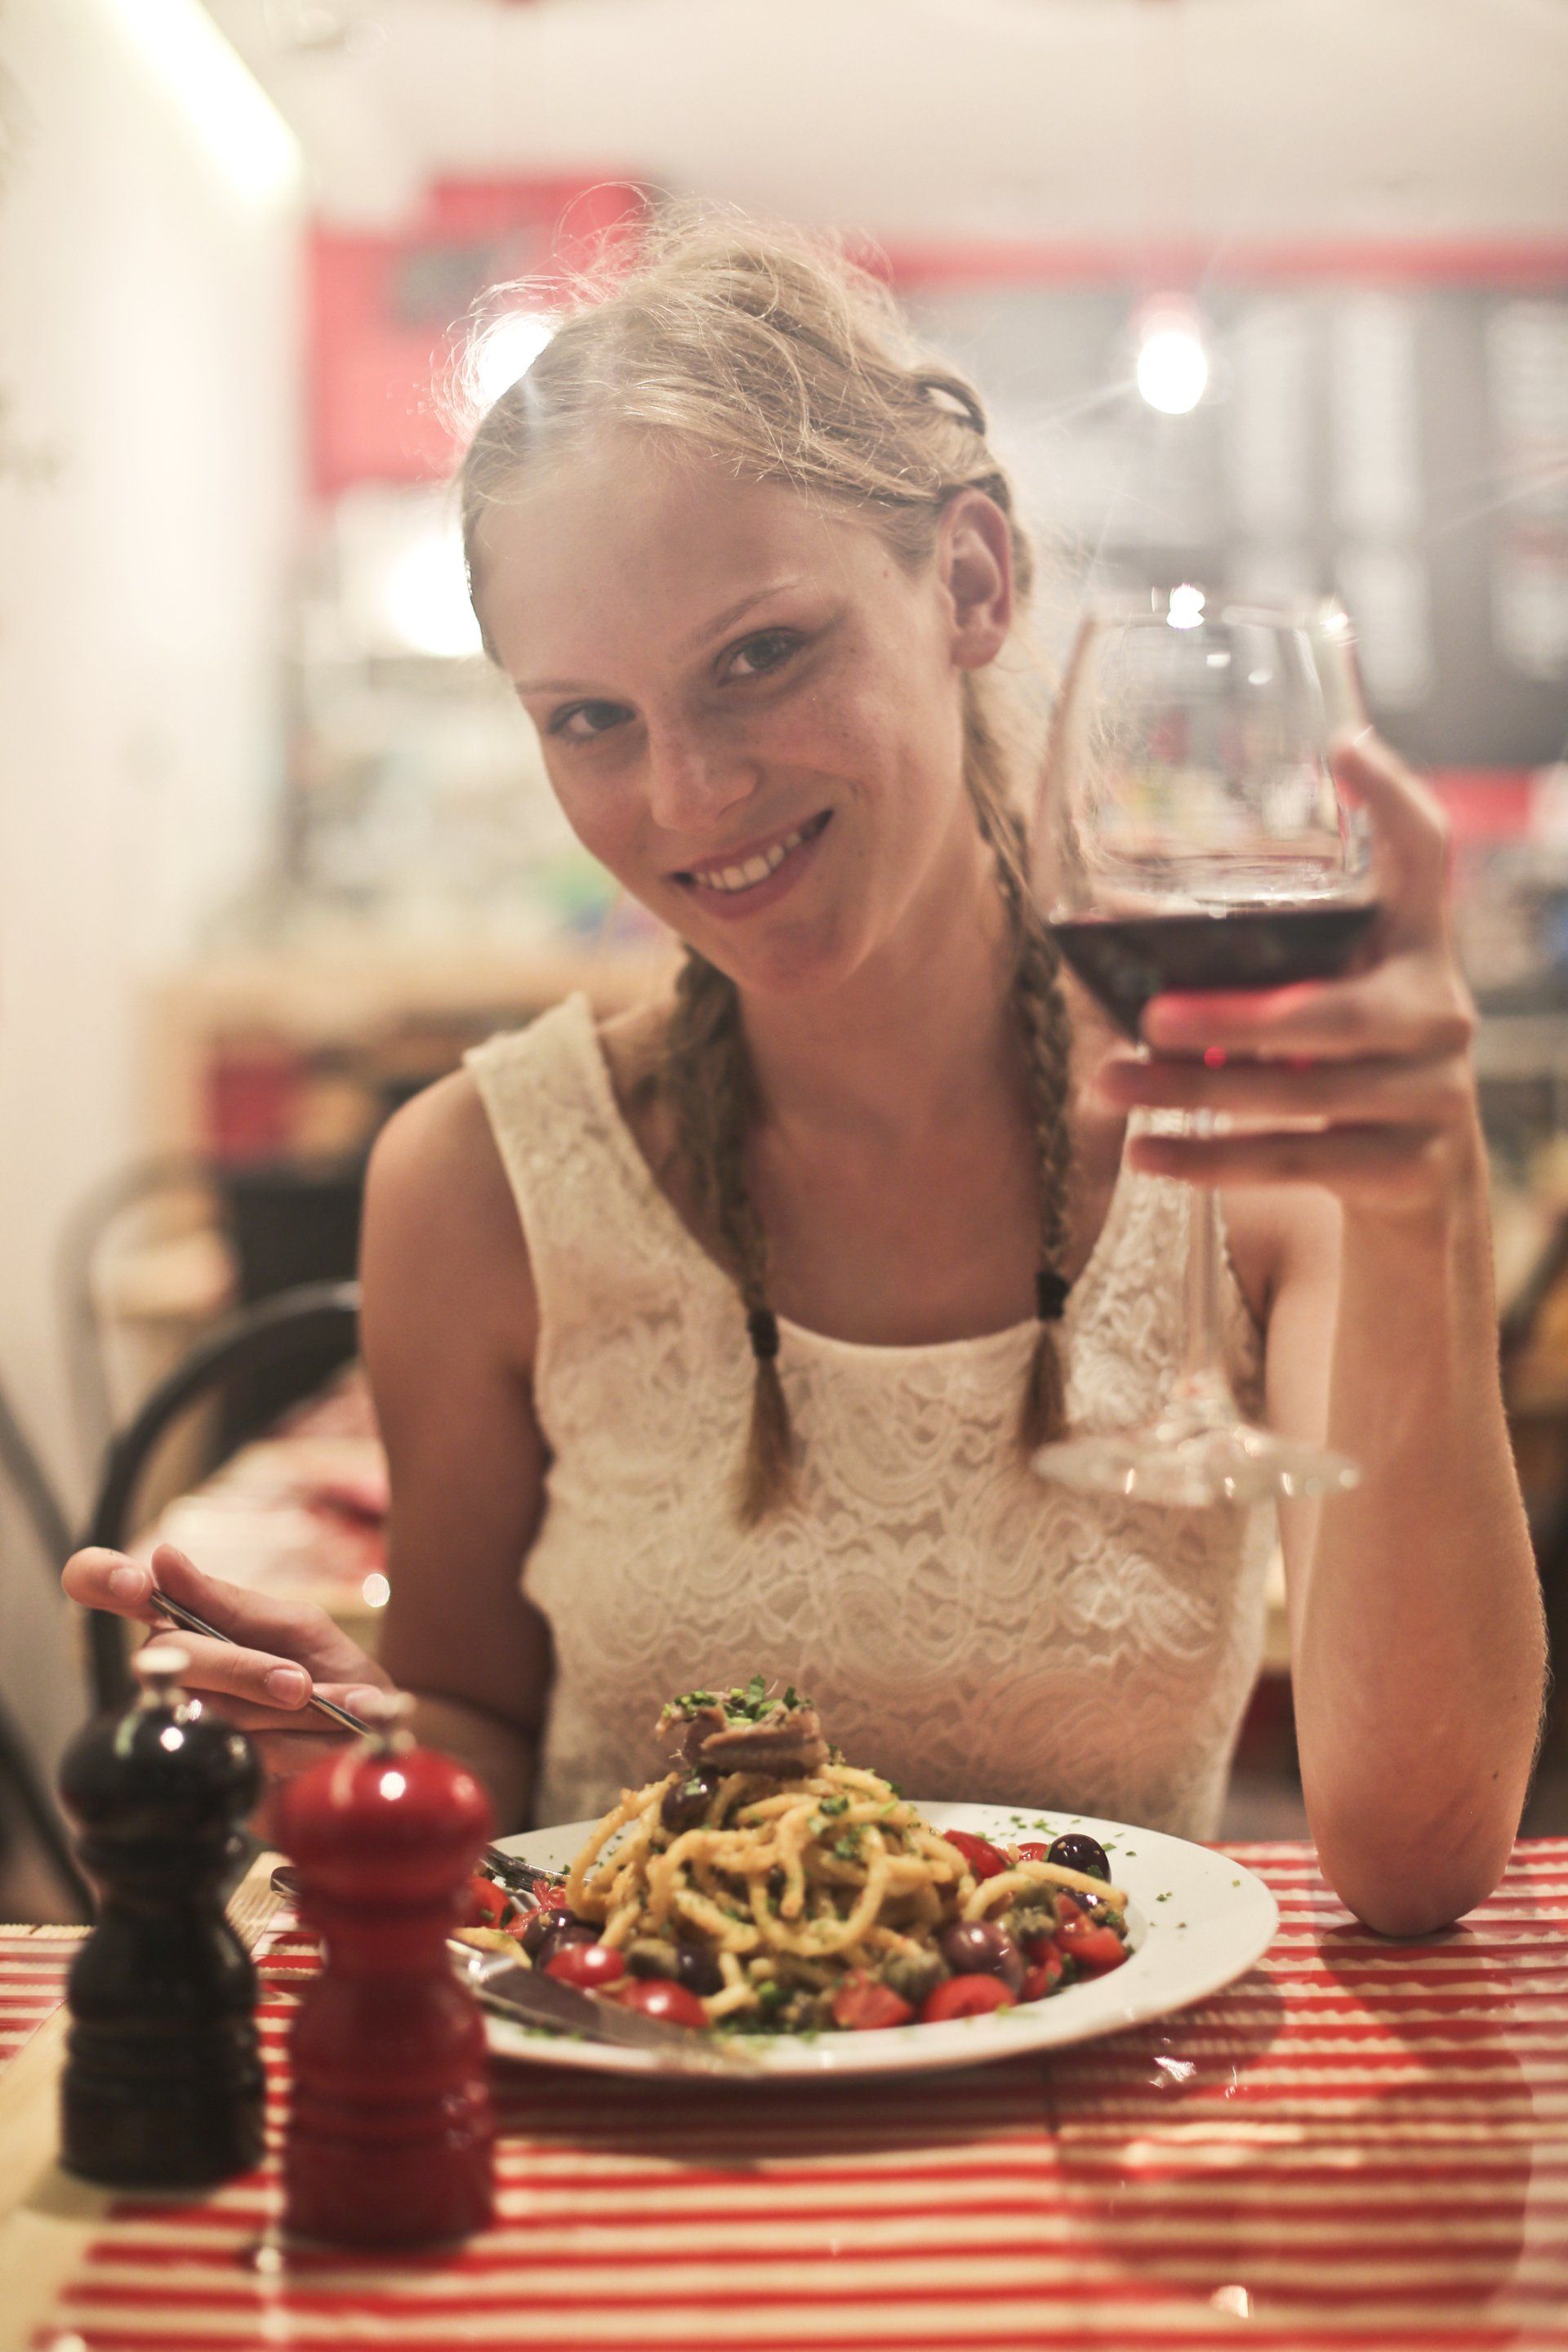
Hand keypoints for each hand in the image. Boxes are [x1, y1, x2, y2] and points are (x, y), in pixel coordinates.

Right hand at [62, 1540, 393, 1808]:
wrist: (369, 1738)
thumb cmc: (327, 1669)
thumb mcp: (295, 1625)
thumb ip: (231, 1603)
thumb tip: (163, 1558)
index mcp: (182, 1618)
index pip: (102, 1582)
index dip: (101, 1577)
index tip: (136, 1583)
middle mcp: (168, 1666)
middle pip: (174, 1657)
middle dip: (245, 1670)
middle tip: (299, 1683)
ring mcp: (180, 1719)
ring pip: (213, 1710)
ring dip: (284, 1713)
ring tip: (325, 1708)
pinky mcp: (203, 1771)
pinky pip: (236, 1753)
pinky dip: (292, 1745)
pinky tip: (313, 1739)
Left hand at [1095, 730, 1481, 1221]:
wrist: (1418, 1184)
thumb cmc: (1334, 1065)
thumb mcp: (1313, 1005)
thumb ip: (1249, 969)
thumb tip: (1100, 926)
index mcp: (1414, 946)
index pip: (1427, 858)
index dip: (1394, 802)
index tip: (1344, 749)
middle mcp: (1438, 1011)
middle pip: (1332, 1012)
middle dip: (1232, 1018)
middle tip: (1149, 1016)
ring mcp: (1433, 1094)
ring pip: (1299, 1095)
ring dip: (1193, 1092)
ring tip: (1110, 1086)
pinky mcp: (1410, 1167)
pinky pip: (1295, 1161)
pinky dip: (1210, 1160)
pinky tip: (1146, 1155)